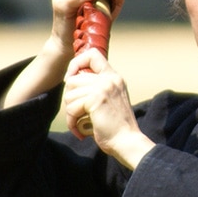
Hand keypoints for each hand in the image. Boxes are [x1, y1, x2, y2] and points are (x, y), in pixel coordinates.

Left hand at [63, 49, 153, 166]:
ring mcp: (103, 88)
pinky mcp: (96, 100)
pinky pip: (72, 108)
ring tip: (80, 123)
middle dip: (70, 100)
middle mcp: (109, 79)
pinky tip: (79, 130)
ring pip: (70, 95)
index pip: (92, 54)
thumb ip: (97, 89)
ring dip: (71, 113)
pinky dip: (72, 121)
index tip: (72, 79)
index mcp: (114, 77)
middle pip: (73, 80)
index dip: (76, 64)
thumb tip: (71, 83)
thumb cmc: (117, 127)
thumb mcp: (109, 100)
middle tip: (78, 114)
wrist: (128, 141)